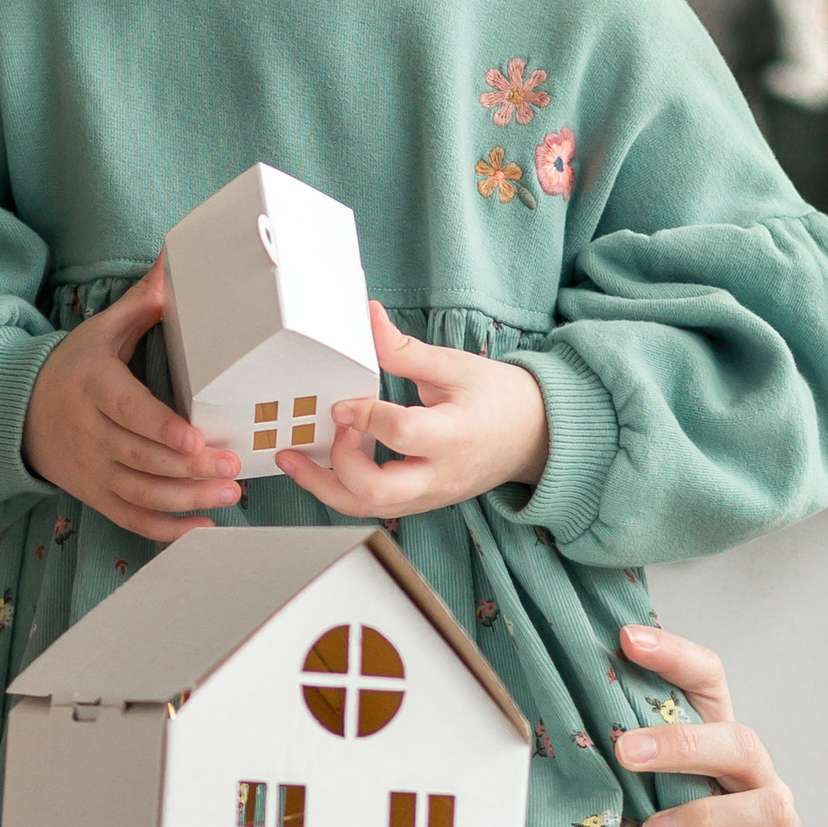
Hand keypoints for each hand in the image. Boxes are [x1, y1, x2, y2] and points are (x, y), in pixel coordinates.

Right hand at [21, 260, 241, 542]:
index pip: (128, 412)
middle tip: (232, 467)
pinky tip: (202, 527)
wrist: (19, 414)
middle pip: (140, 458)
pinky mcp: (95, 495)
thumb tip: (175, 260)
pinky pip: (130, 519)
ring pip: (139, 492)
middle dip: (188, 467)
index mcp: (93, 386)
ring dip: (186, 499)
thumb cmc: (74, 368)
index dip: (161, 429)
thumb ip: (142, 302)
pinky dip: (165, 530)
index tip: (196, 437)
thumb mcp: (101, 331)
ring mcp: (91, 470)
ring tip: (230, 494)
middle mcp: (89, 432)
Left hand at [276, 303, 548, 520]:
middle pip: (378, 491)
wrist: (533, 437)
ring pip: (367, 508)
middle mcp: (440, 475)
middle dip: (337, 465)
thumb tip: (369, 318)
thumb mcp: (456, 366)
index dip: (365, 418)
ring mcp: (429, 496)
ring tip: (294, 458)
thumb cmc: (500, 400)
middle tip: (326, 431)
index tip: (342, 403)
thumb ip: (405, 350)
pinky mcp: (420, 503)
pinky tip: (323, 464)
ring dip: (324, 486)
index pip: (403, 434)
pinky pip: (373, 506)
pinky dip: (342, 489)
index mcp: (455, 436)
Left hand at [611, 623, 809, 826]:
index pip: (710, 685)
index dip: (676, 657)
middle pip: (740, 743)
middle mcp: (757, 785)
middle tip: (626, 753)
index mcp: (719, 754)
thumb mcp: (642, 808)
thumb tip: (543, 725)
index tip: (626, 640)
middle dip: (684, 744)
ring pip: (768, 808)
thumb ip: (619, 771)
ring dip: (706, 817)